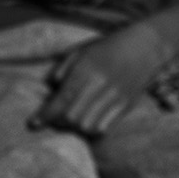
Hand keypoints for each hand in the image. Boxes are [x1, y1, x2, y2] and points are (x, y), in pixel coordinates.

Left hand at [33, 21, 174, 135]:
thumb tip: (49, 86)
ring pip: (87, 126)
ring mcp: (114, 98)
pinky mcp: (125, 106)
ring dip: (74, 128)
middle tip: (53, 119)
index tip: (33, 123)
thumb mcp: (81, 50)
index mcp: (86, 70)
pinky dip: (91, 130)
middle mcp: (99, 86)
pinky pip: (104, 128)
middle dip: (58, 122)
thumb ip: (62, 68)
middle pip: (72, 118)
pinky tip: (87, 122)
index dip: (45, 115)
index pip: (61, 100)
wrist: (144, 48)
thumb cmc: (108, 47)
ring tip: (69, 121)